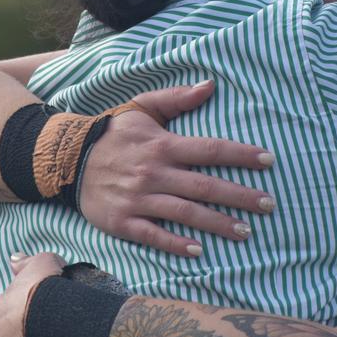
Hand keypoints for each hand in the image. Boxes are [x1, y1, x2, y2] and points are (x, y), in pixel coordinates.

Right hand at [79, 81, 277, 257]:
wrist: (67, 159)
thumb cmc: (113, 133)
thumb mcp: (142, 107)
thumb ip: (177, 98)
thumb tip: (210, 86)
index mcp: (162, 144)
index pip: (210, 149)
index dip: (241, 154)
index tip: (269, 160)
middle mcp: (154, 172)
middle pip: (205, 186)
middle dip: (240, 196)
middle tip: (269, 204)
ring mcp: (138, 199)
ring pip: (185, 213)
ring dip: (217, 223)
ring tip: (245, 231)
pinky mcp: (123, 221)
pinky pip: (153, 235)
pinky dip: (176, 244)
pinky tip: (199, 251)